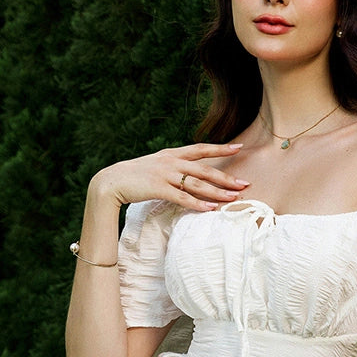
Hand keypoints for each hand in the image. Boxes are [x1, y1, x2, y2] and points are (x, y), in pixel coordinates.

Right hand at [91, 142, 249, 211]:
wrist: (111, 181)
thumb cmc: (134, 176)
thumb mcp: (156, 164)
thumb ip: (173, 166)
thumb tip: (189, 173)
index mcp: (172, 154)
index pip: (201, 149)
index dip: (221, 148)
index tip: (239, 147)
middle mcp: (171, 161)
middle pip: (205, 169)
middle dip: (226, 177)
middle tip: (245, 184)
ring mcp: (165, 174)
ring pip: (197, 184)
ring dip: (217, 192)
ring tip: (233, 198)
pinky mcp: (158, 188)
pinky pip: (182, 197)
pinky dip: (198, 204)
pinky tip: (210, 209)